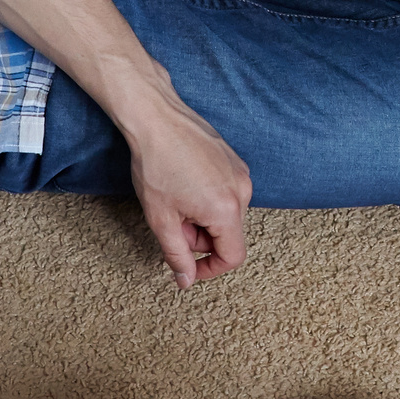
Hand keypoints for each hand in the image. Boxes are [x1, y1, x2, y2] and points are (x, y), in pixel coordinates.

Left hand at [123, 96, 253, 288]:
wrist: (156, 118)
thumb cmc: (156, 165)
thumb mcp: (161, 220)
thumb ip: (177, 255)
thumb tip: (186, 280)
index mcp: (227, 209)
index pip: (232, 256)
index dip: (209, 270)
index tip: (188, 268)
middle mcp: (243, 191)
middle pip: (229, 235)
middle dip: (201, 239)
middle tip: (172, 224)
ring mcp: (241, 173)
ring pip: (227, 214)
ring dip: (203, 219)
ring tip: (176, 201)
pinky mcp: (234, 160)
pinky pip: (228, 193)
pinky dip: (208, 200)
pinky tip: (184, 185)